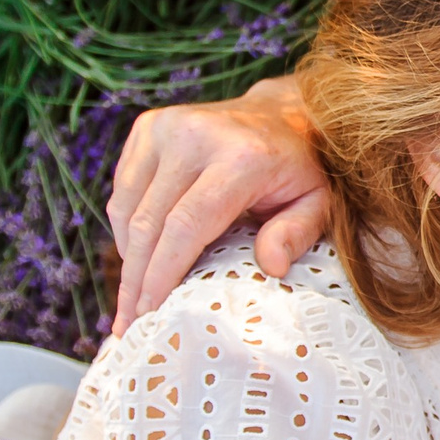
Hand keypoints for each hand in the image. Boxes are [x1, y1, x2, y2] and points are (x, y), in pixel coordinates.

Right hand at [108, 75, 329, 334]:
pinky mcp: (148, 127)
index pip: (187, 224)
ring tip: (131, 299)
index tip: (149, 315)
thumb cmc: (299, 170)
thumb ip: (297, 234)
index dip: (162, 274)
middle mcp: (196, 134)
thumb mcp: (316, 204)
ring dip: (127, 258)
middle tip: (130, 324)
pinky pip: (124, 191)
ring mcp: (166, 126)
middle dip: (136, 280)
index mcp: (241, 156)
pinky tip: (139, 258)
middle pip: (150, 222)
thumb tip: (272, 266)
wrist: (281, 115)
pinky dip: (127, 229)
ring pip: (128, 208)